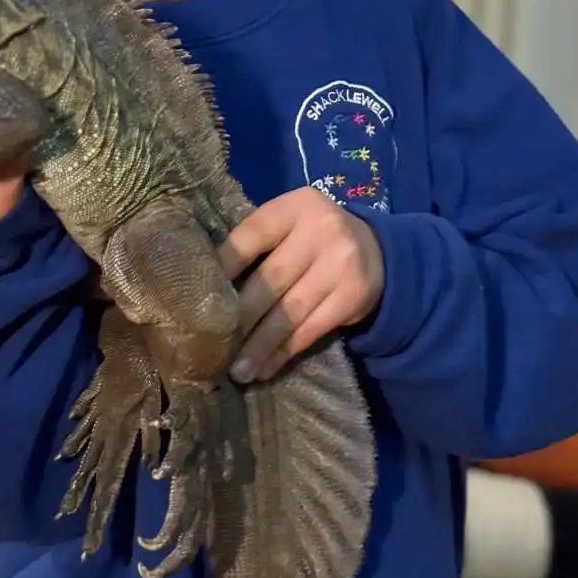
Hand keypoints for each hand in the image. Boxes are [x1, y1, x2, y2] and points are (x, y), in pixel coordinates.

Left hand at [217, 188, 383, 383]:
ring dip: (260, 345)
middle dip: (239, 316)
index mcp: (295, 207)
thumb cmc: (313, 238)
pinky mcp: (353, 296)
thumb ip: (258, 243)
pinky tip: (265, 368)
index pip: (252, 235)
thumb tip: (207, 285)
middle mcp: (320, 231)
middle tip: (213, 343)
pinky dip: (285, 352)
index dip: (224, 266)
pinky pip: (311, 330)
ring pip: (290, 312)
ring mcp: (340, 264)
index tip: (199, 296)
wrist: (378, 250)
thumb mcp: (290, 224)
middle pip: (271, 279)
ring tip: (237, 370)